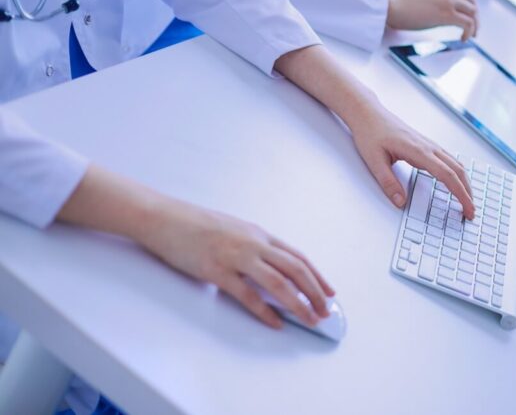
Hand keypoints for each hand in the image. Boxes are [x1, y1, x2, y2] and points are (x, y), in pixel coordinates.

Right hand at [56, 166, 335, 328]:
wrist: (162, 216)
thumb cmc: (194, 224)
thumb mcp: (233, 230)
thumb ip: (252, 246)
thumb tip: (267, 265)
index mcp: (259, 234)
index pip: (297, 257)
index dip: (317, 276)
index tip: (329, 292)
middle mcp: (253, 244)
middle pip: (295, 270)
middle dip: (315, 292)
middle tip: (326, 311)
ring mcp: (236, 256)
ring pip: (279, 282)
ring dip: (298, 303)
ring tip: (310, 320)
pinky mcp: (216, 270)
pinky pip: (248, 294)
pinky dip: (265, 311)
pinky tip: (276, 323)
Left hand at [272, 46, 475, 217]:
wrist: (369, 114)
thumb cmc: (370, 133)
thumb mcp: (373, 161)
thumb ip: (388, 183)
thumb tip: (401, 202)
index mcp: (418, 151)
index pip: (448, 176)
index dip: (461, 195)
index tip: (468, 210)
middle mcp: (428, 147)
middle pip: (458, 171)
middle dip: (468, 192)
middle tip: (471, 212)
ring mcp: (430, 145)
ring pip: (456, 164)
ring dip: (465, 183)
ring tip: (467, 200)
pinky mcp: (427, 145)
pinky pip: (449, 160)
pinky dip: (458, 174)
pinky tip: (456, 182)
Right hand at [386, 0, 477, 40]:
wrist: (389, 4)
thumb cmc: (398, 1)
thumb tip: (439, 9)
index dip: (473, 2)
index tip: (470, 13)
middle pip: (472, 2)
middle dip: (475, 16)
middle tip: (472, 28)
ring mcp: (448, 0)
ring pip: (473, 13)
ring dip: (474, 26)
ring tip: (470, 35)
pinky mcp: (446, 14)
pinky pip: (467, 23)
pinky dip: (469, 32)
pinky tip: (463, 38)